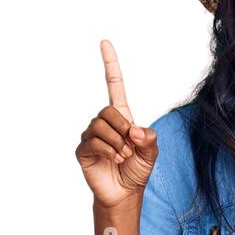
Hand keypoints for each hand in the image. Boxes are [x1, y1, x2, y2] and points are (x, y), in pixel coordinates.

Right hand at [75, 40, 158, 208]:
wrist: (125, 192)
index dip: (110, 64)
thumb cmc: (138, 169)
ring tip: (123, 156)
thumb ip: (149, 139)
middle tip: (131, 145)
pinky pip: (92, 141)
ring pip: (100, 126)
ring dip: (117, 142)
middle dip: (123, 126)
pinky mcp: (82, 149)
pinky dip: (108, 150)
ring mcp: (91, 135)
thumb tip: (135, 131)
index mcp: (122, 117)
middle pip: (108, 110)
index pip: (114, 85)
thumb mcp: (152, 152)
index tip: (104, 42)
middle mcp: (104, 122)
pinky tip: (115, 159)